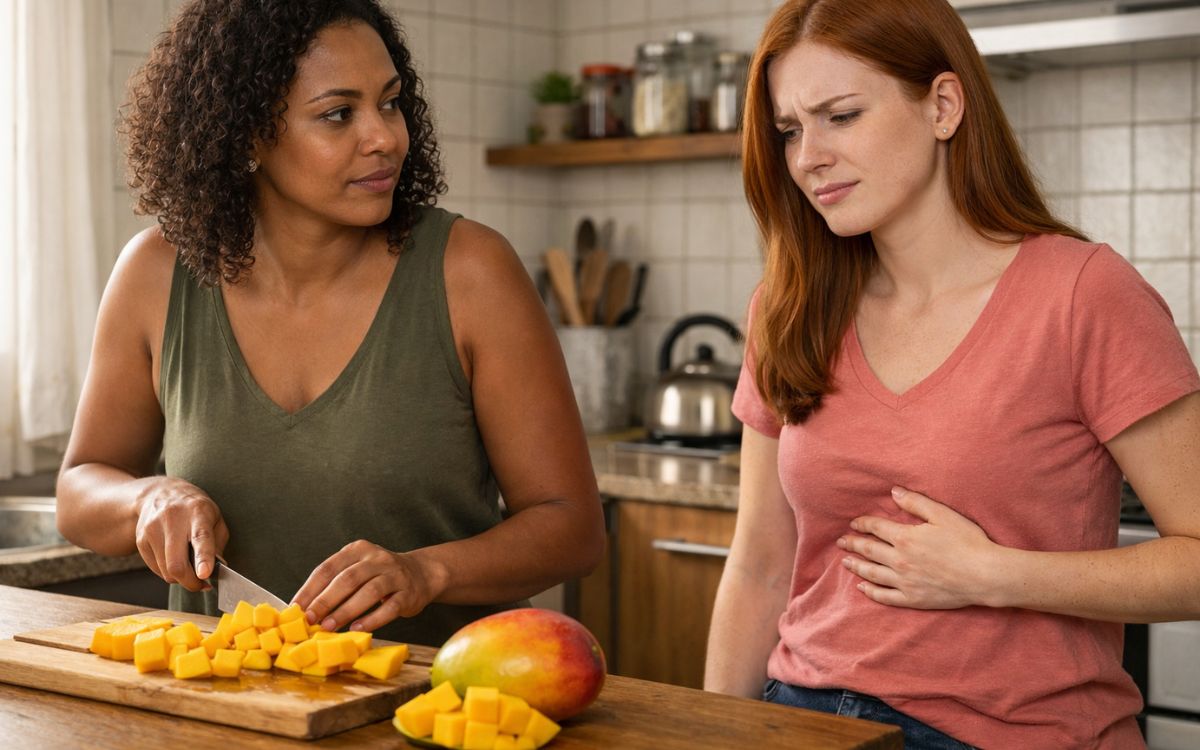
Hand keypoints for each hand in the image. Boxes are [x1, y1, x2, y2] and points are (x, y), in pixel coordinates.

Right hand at [134, 477, 227, 591]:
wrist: (160, 493)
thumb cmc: (195, 509)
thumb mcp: (215, 518)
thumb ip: (218, 544)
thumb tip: (217, 570)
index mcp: (197, 512)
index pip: (200, 537)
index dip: (203, 558)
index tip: (205, 574)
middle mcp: (172, 519)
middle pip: (177, 563)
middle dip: (190, 582)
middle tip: (201, 585)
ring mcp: (152, 530)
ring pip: (166, 571)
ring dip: (180, 579)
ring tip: (190, 570)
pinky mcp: (141, 540)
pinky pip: (156, 569)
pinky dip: (168, 572)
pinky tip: (175, 560)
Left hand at [291, 540, 444, 632]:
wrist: (422, 573)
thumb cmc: (379, 575)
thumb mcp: (358, 569)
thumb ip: (335, 583)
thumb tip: (304, 609)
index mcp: (358, 550)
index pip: (328, 568)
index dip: (310, 589)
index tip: (295, 608)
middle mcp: (377, 558)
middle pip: (347, 579)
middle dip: (326, 601)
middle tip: (310, 620)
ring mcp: (395, 575)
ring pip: (369, 592)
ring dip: (346, 611)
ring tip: (329, 627)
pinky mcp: (408, 593)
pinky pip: (389, 607)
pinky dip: (372, 620)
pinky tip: (357, 629)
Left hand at [837, 486, 996, 608]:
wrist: (985, 574)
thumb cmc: (967, 541)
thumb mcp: (942, 515)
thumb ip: (915, 502)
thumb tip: (893, 492)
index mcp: (905, 537)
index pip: (876, 527)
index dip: (862, 524)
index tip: (854, 523)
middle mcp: (899, 560)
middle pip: (868, 550)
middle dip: (852, 544)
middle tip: (841, 542)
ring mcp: (904, 581)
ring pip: (872, 573)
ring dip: (856, 566)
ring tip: (845, 562)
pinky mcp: (913, 599)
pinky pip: (885, 596)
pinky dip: (871, 592)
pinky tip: (862, 587)